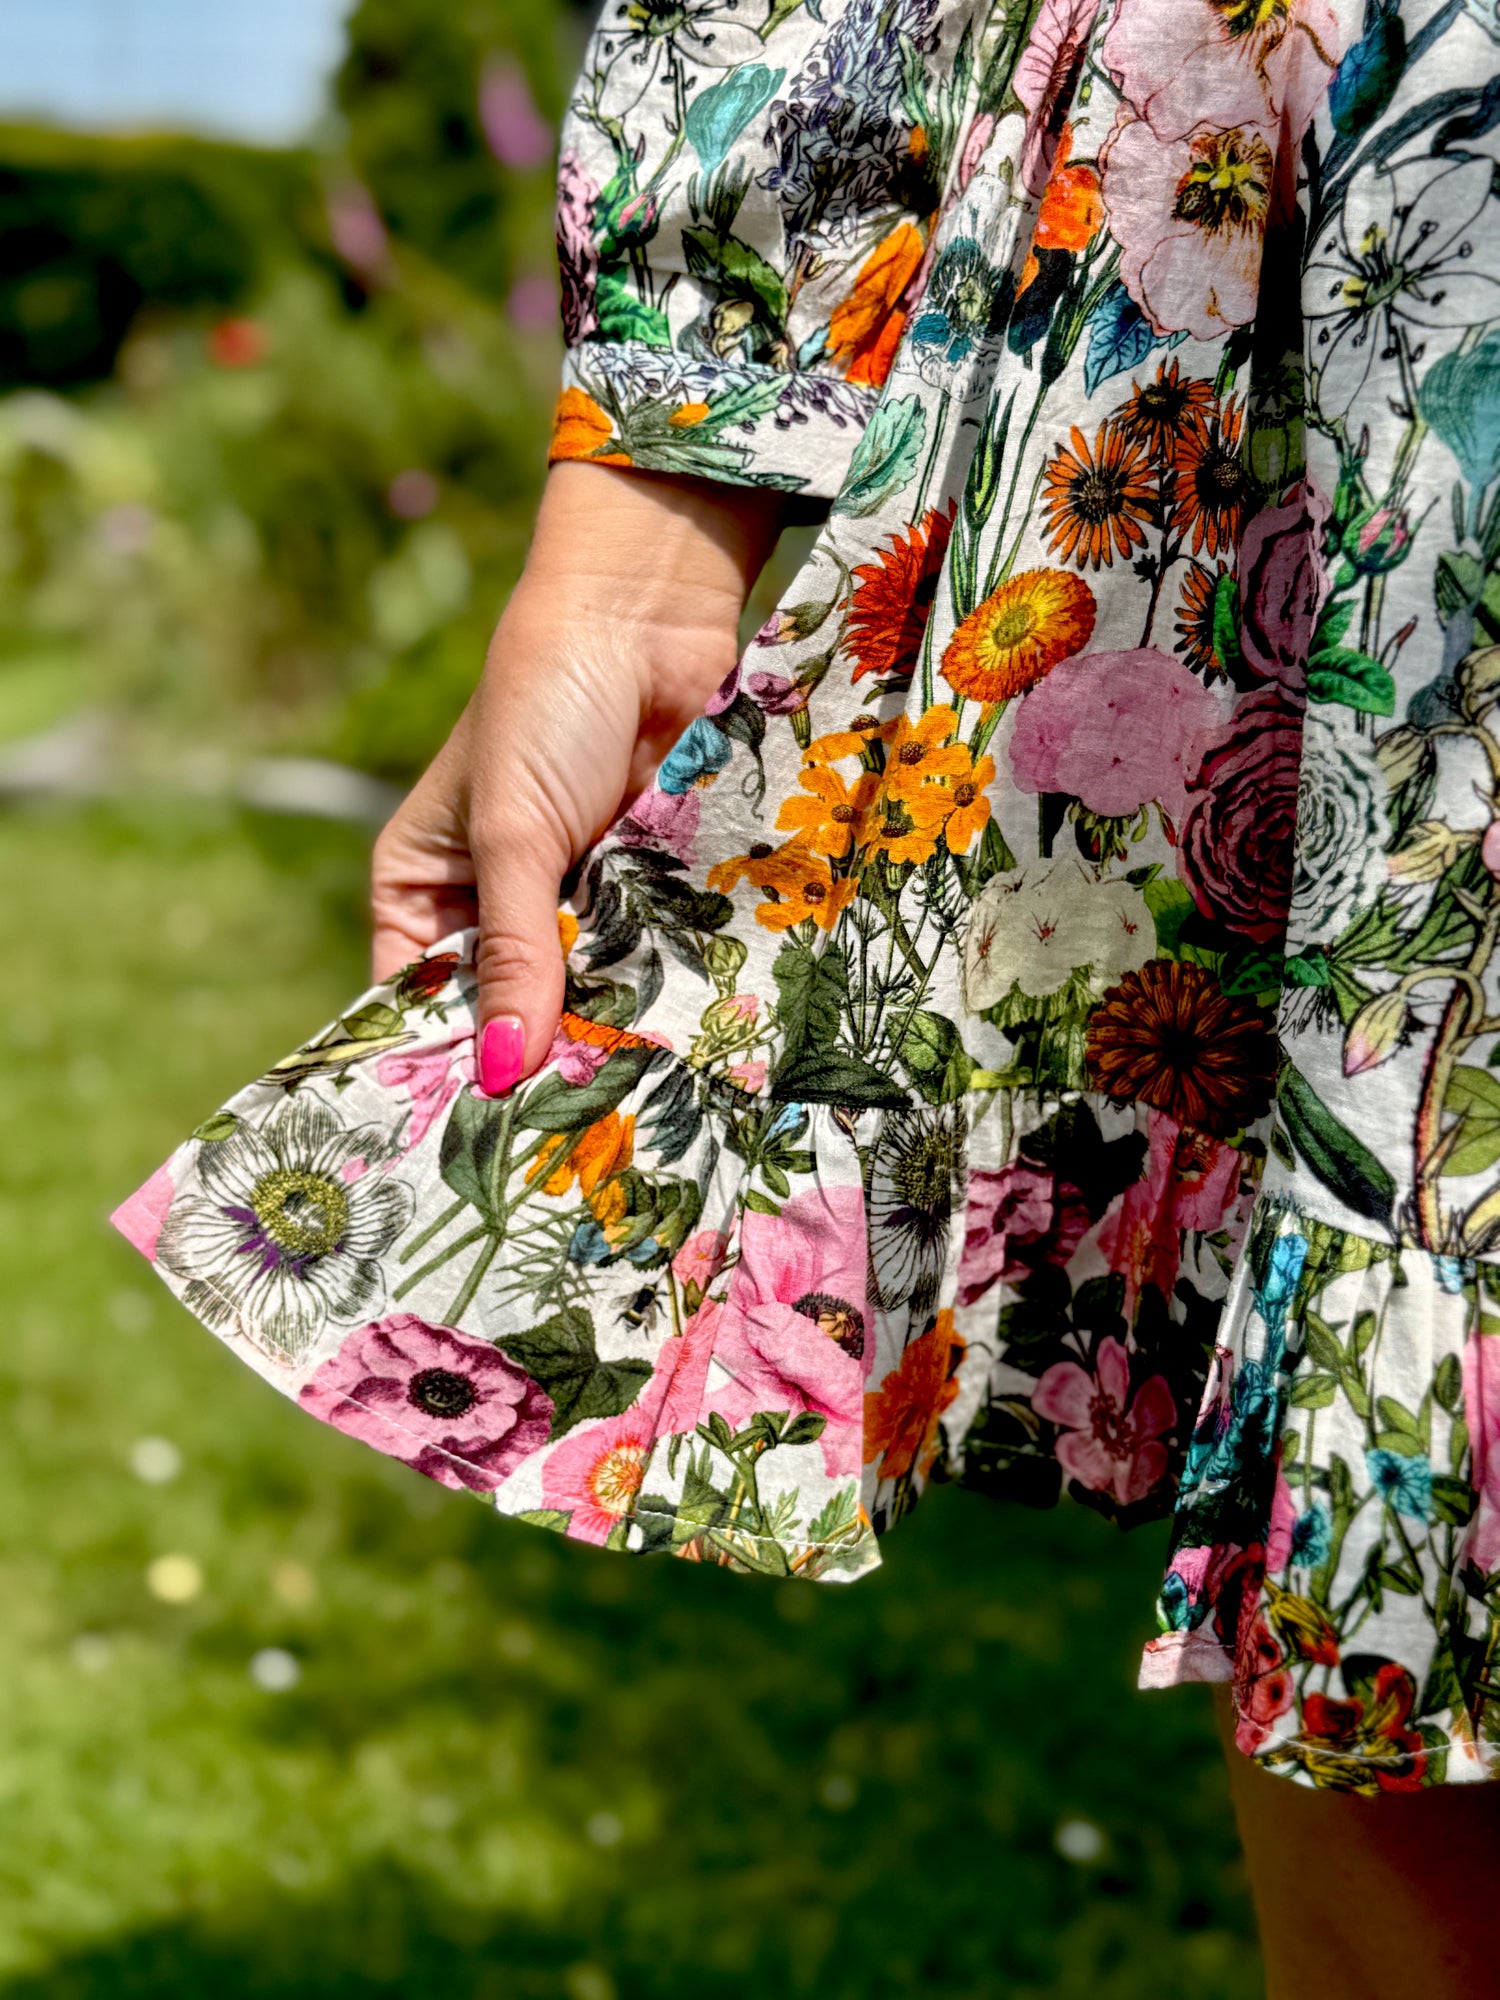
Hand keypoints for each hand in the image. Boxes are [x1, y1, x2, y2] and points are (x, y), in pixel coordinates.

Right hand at [371, 461, 783, 1093]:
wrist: (647, 618)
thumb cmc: (544, 706)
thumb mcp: (513, 836)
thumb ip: (517, 953)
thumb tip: (505, 1075)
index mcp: (424, 888)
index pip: (419, 999)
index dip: (444, 1061)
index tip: (469, 1143)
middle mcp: (497, 904)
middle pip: (507, 1010)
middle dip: (534, 1061)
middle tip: (558, 1148)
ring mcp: (577, 900)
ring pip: (584, 995)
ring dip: (604, 1035)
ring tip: (621, 1116)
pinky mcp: (648, 889)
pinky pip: (650, 961)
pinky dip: (660, 994)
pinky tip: (678, 1053)